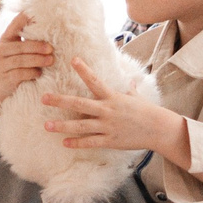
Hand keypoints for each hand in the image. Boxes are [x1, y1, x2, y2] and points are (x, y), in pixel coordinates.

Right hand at [0, 12, 53, 122]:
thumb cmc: (14, 66)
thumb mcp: (18, 52)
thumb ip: (29, 42)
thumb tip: (54, 30)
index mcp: (6, 38)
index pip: (16, 23)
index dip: (27, 18)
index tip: (42, 15)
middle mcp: (1, 49)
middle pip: (21, 46)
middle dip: (37, 46)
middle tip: (51, 48)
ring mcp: (1, 64)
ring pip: (21, 60)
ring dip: (38, 60)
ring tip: (51, 61)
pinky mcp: (5, 78)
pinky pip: (20, 74)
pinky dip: (32, 72)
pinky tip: (39, 73)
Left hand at [42, 59, 188, 157]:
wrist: (159, 130)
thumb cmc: (147, 111)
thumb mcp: (136, 97)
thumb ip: (128, 90)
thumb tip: (130, 81)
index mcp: (113, 97)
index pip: (95, 80)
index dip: (83, 70)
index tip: (72, 59)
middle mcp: (107, 110)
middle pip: (80, 104)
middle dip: (60, 101)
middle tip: (43, 98)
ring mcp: (108, 126)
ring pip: (81, 126)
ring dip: (62, 126)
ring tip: (46, 125)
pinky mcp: (110, 140)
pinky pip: (90, 142)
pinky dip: (77, 143)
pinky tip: (64, 142)